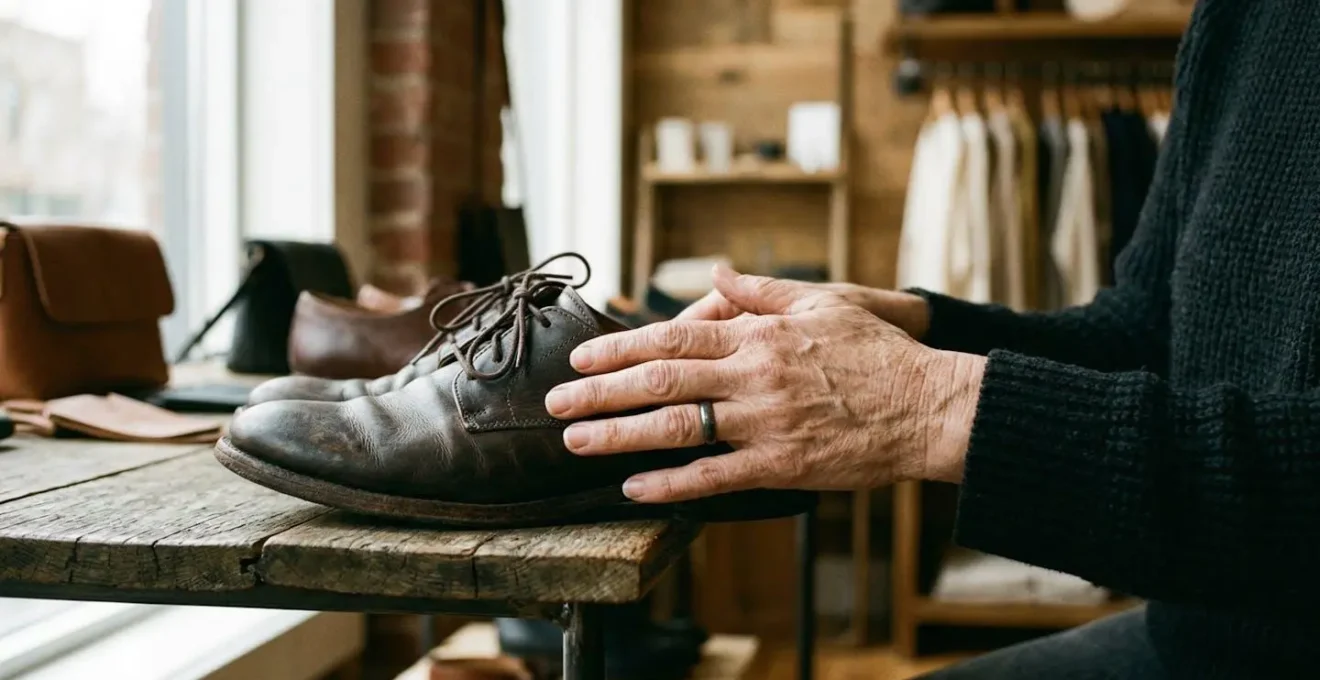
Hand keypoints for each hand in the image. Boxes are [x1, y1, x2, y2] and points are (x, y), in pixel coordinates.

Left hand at [544, 267, 985, 502]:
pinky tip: (634, 488)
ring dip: (617, 434)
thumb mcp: (822, 302)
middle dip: (599, 391)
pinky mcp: (781, 464)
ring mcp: (763, 422)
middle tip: (554, 402)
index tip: (582, 357)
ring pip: (674, 428)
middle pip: (658, 381)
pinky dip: (670, 484)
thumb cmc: (878, 352)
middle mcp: (751, 376)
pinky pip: (714, 477)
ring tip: (575, 441)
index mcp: (758, 335)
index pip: (672, 337)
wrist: (928, 404)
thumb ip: (761, 291)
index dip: (620, 348)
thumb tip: (717, 272)